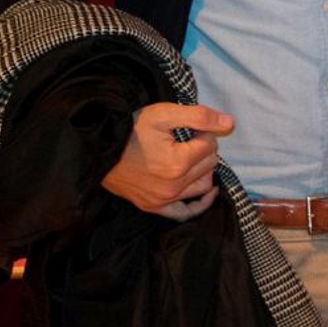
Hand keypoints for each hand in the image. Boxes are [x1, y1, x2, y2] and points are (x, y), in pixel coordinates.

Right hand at [100, 102, 233, 220]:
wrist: (97, 149)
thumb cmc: (130, 129)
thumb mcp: (164, 114)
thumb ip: (200, 117)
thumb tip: (230, 123)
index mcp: (178, 162)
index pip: (210, 145)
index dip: (204, 132)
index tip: (190, 127)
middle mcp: (173, 186)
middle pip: (209, 164)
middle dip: (204, 149)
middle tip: (188, 139)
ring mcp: (163, 200)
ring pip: (202, 185)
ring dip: (203, 170)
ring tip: (192, 157)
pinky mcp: (153, 207)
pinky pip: (184, 213)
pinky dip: (199, 204)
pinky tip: (209, 192)